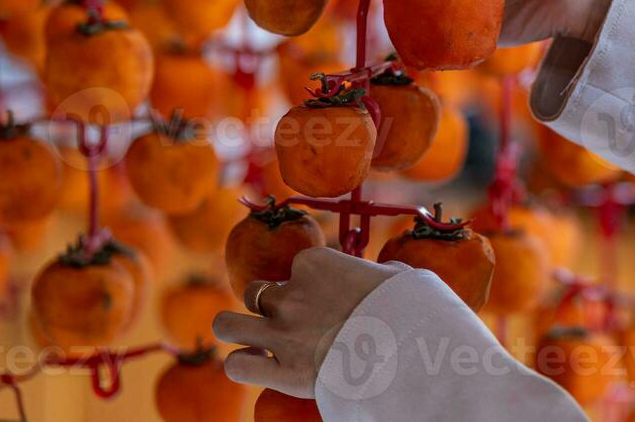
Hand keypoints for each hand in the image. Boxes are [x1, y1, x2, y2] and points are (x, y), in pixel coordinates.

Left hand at [213, 247, 397, 398]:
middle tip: (290, 321)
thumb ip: (376, 273)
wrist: (409, 348)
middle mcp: (292, 294)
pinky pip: (238, 365)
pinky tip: (256, 364)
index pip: (298, 266)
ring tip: (251, 338)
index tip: (328, 299)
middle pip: (256, 292)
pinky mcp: (283, 371)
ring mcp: (282, 333)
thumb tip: (384, 276)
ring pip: (226, 325)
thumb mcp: (396, 276)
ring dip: (235, 330)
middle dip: (267, 305)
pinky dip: (242, 364)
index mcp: (316, 262)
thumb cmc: (409, 308)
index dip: (309, 283)